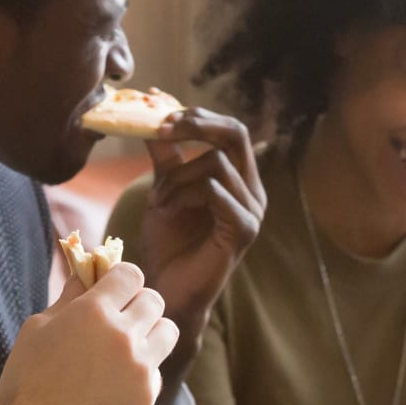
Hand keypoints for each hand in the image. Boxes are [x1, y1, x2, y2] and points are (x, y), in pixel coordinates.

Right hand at [0, 263, 178, 404]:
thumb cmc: (27, 379)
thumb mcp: (37, 328)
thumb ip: (68, 299)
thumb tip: (86, 276)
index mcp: (93, 311)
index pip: (130, 275)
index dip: (121, 279)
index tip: (112, 289)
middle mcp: (123, 334)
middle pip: (154, 300)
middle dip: (136, 303)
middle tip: (120, 317)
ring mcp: (140, 366)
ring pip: (167, 331)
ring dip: (151, 331)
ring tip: (128, 345)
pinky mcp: (147, 394)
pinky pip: (157, 368)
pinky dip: (143, 369)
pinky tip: (117, 380)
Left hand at [135, 108, 265, 339]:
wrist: (167, 290)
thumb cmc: (169, 243)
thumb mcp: (165, 188)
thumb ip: (165, 155)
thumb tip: (153, 115)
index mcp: (239, 179)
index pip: (230, 130)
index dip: (198, 116)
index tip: (160, 114)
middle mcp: (253, 192)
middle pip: (236, 135)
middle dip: (196, 126)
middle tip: (162, 129)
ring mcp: (252, 212)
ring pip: (217, 164)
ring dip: (177, 176)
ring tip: (156, 200)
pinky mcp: (244, 231)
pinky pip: (217, 192)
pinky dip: (186, 193)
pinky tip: (166, 209)